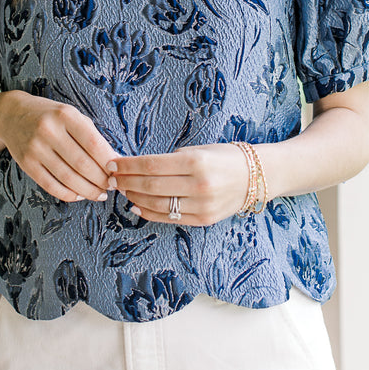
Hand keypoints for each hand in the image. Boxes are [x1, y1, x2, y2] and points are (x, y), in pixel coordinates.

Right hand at [0, 91, 118, 202]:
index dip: (108, 161)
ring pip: (67, 178)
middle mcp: (48, 131)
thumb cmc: (51, 116)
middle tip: (112, 186)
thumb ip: (92, 136)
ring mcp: (35, 148)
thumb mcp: (72, 116)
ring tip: (100, 194)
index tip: (118, 172)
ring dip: (88, 190)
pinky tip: (80, 195)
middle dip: (101, 180)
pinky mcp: (26, 163)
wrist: (11, 114)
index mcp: (65, 116)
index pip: (93, 143)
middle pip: (81, 163)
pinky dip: (68, 194)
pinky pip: (50, 185)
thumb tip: (115, 160)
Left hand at [109, 143, 249, 226]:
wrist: (257, 176)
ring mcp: (202, 206)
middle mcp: (199, 185)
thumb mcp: (199, 149)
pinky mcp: (203, 220)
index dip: (128, 166)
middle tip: (111, 178)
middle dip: (126, 182)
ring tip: (122, 190)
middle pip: (151, 186)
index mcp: (196, 162)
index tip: (112, 164)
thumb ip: (171, 160)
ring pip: (157, 204)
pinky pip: (169, 218)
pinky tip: (136, 205)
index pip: (151, 165)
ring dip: (134, 197)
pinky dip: (148, 212)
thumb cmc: (225, 157)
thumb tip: (137, 167)